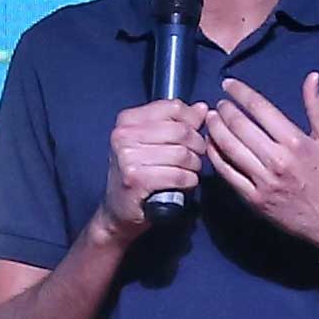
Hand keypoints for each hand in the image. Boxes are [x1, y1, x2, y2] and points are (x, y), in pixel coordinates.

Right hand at [102, 99, 205, 236]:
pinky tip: (186, 182)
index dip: (192, 120)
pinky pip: (178, 175)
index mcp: (127, 120)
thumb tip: (201, 108)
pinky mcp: (136, 180)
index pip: (172, 107)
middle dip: (197, 145)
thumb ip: (176, 123)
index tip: (195, 133)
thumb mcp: (151, 142)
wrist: (118, 210)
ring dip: (194, 165)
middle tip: (197, 156)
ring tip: (191, 171)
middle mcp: (124, 135)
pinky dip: (189, 180)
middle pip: (181, 131)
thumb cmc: (137, 174)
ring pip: (182, 154)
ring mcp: (127, 157)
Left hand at [202, 73, 318, 255]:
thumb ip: (316, 107)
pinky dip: (215, 155)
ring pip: (229, 147)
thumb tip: (312, 77)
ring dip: (215, 129)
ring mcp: (262, 180)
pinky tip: (211, 144)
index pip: (260, 108)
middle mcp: (276, 159)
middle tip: (219, 103)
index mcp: (295, 141)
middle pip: (240, 126)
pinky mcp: (253, 198)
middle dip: (225, 109)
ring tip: (210, 119)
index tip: (229, 84)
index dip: (240, 92)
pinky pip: (227, 173)